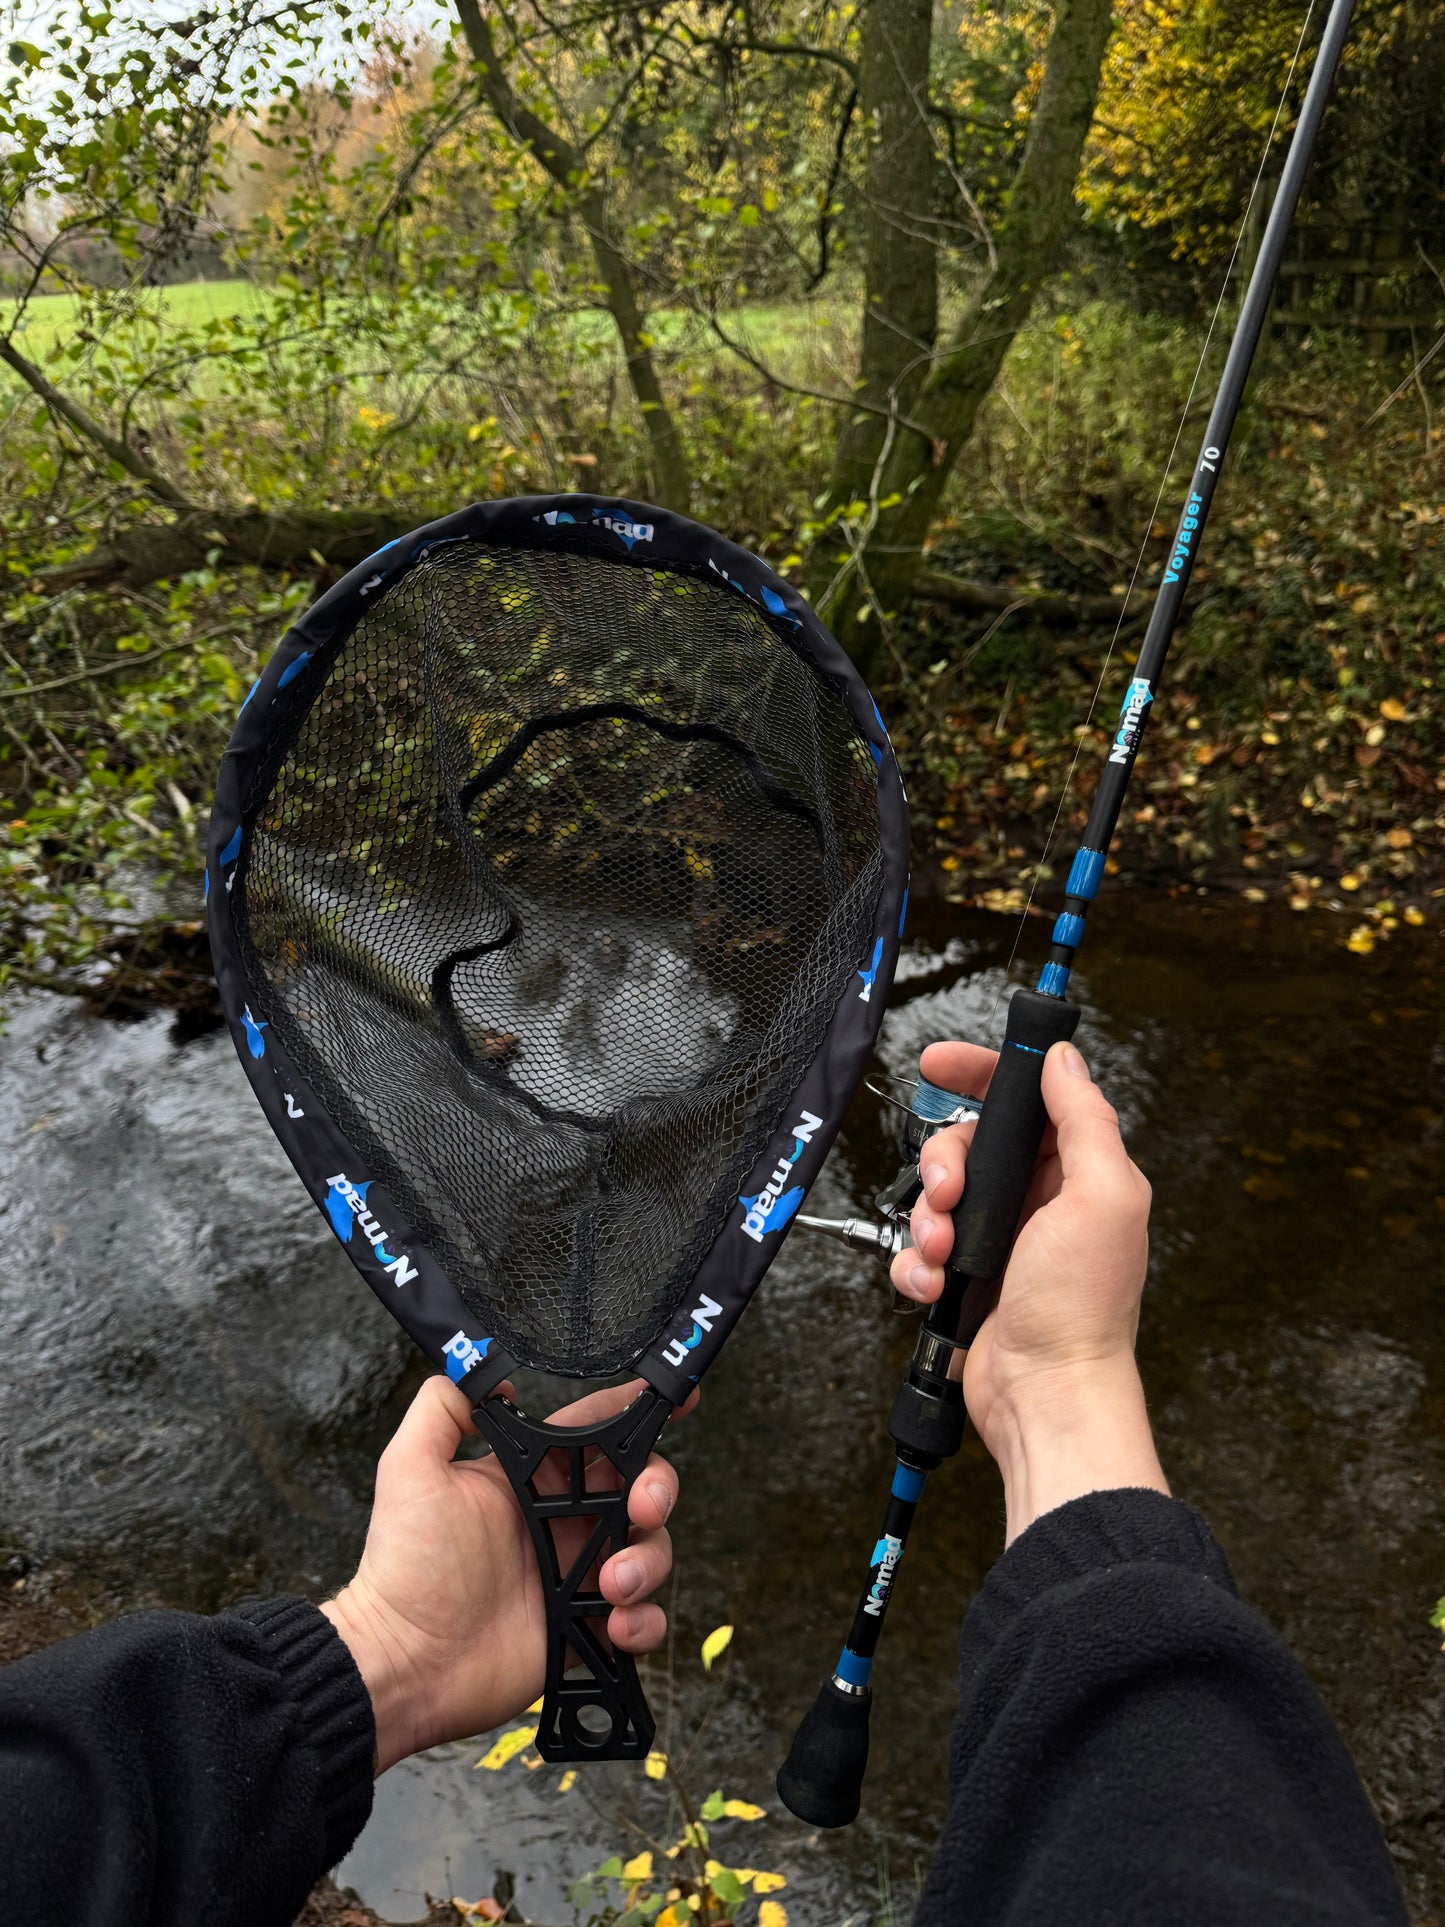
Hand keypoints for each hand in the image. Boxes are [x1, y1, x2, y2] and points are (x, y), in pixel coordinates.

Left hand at [322, 1376, 688, 1771]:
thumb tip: (495, 1378)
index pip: (597, 1431)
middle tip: (640, 1508)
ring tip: (608, 1585)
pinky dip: (644, 1620)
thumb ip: (443, 1409)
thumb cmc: (404, 1568)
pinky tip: (613, 1624)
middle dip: (658, 1489)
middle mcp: (563, 1522)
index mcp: (532, 1480)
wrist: (405, 1662)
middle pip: (643, 1486)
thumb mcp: (410, 1470)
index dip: (638, 1410)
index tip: (678, 1398)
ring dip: (647, 1562)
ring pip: (651, 1551)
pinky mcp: (586, 1629)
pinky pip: (644, 1618)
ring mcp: (579, 1577)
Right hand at [889, 1037, 1167, 1541]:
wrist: (1044, 1393)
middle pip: (966, 1145)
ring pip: (934, 1196)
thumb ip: (1085, 1120)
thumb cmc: (1082, 1308)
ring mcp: (996, 1241)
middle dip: (944, 1164)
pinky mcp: (962, 1279)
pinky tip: (934, 1285)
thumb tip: (1063, 1059)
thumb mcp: (1102, 1196)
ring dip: (927, 1220)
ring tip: (943, 1254)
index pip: (1025, 1099)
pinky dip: (916, 1266)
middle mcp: (1037, 1201)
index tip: (939, 1062)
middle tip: (950, 1194)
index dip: (981, 1073)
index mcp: (1077, 1172)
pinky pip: (916, 1250)